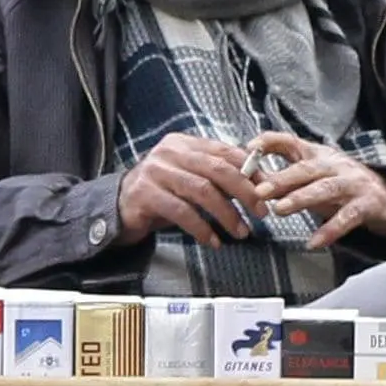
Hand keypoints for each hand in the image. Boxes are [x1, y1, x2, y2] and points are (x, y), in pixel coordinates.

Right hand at [117, 133, 263, 246]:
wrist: (117, 207)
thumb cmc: (160, 194)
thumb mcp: (188, 179)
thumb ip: (216, 177)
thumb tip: (256, 184)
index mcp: (183, 143)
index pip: (224, 151)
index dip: (250, 169)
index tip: (267, 189)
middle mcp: (169, 153)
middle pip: (217, 169)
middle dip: (244, 191)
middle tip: (261, 212)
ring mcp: (155, 172)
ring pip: (202, 190)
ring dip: (227, 214)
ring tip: (241, 231)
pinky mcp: (145, 194)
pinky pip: (182, 212)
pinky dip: (202, 228)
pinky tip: (213, 241)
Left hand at [245, 133, 385, 248]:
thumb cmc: (345, 185)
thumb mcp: (316, 175)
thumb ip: (288, 178)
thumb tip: (255, 184)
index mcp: (319, 155)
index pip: (292, 142)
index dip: (270, 142)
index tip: (249, 148)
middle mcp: (335, 166)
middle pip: (306, 169)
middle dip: (282, 179)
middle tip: (260, 190)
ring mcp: (352, 184)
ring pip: (325, 189)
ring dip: (301, 198)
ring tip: (281, 209)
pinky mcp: (366, 205)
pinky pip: (346, 218)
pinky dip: (330, 231)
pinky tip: (314, 241)